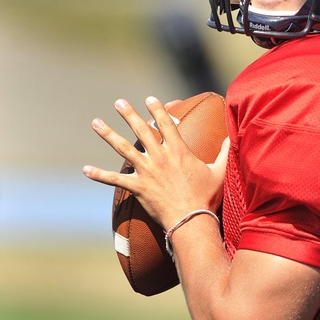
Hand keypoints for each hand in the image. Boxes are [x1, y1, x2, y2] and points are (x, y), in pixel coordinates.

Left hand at [83, 96, 228, 230]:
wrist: (191, 220)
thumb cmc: (207, 198)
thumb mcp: (220, 172)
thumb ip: (226, 153)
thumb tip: (234, 137)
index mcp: (179, 151)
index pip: (166, 124)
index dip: (157, 109)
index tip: (149, 98)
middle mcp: (160, 157)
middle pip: (141, 130)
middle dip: (129, 114)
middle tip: (118, 102)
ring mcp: (147, 172)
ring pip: (124, 149)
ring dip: (108, 135)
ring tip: (96, 123)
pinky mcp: (137, 187)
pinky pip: (115, 180)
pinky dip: (100, 174)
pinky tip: (85, 169)